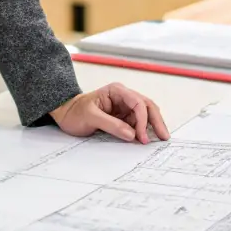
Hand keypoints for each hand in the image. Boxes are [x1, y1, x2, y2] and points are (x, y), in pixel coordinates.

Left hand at [50, 83, 169, 144]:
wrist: (66, 115)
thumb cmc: (75, 112)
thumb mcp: (90, 117)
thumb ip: (111, 125)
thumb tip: (132, 134)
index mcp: (116, 91)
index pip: (137, 102)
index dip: (143, 120)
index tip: (142, 137)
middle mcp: (124, 97)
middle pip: (147, 106)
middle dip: (156, 121)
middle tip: (164, 137)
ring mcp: (125, 107)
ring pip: (145, 115)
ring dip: (152, 126)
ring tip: (159, 140)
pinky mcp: (123, 118)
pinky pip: (138, 123)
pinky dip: (144, 131)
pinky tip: (148, 139)